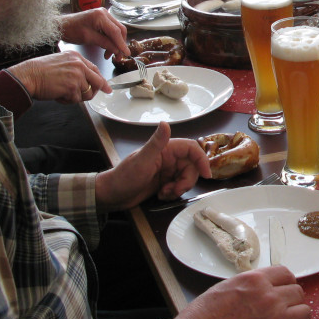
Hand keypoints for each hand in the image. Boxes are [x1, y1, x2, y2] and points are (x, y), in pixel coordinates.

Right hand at [8, 51, 107, 102]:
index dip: (101, 81)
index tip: (106, 88)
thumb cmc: (39, 71)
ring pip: (87, 94)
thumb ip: (75, 69)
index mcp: (77, 57)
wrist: (28, 76)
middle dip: (93, 92)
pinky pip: (76, 100)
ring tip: (62, 92)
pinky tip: (58, 95)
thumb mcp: (61, 62)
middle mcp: (79, 65)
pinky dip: (67, 101)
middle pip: (97, 82)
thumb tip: (87, 81)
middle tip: (88, 96)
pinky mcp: (72, 87)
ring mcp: (77, 76)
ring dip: (75, 97)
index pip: (95, 70)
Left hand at [60, 8, 128, 58]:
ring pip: (116, 30)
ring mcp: (104, 15)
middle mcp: (104, 13)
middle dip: (119, 44)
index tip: (126, 53)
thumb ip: (105, 43)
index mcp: (100, 16)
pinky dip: (111, 39)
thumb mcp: (88, 38)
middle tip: (117, 56)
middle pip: (119, 30)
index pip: (116, 31)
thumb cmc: (72, 31)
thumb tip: (117, 50)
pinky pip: (111, 30)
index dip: (122, 44)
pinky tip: (107, 48)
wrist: (61, 26)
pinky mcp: (102, 19)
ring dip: (115, 43)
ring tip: (109, 54)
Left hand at [94, 122, 209, 209]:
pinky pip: (178, 187)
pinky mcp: (164, 182)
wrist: (111, 196)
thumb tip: (165, 123)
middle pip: (192, 167)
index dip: (202, 160)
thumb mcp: (142, 161)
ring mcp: (166, 171)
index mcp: (165, 149)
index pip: (191, 149)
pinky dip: (173, 194)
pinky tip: (161, 195)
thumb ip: (156, 142)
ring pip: (186, 179)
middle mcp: (168, 158)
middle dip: (187, 181)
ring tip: (164, 193)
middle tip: (175, 189)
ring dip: (179, 189)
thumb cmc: (123, 177)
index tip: (206, 175)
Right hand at [177, 265, 310, 318]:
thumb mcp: (226, 286)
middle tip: (281, 309)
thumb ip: (250, 284)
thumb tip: (263, 285)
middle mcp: (269, 297)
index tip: (282, 290)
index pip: (287, 274)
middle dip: (291, 300)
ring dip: (297, 318)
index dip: (286, 283)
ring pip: (305, 313)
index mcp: (256, 280)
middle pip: (298, 293)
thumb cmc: (203, 315)